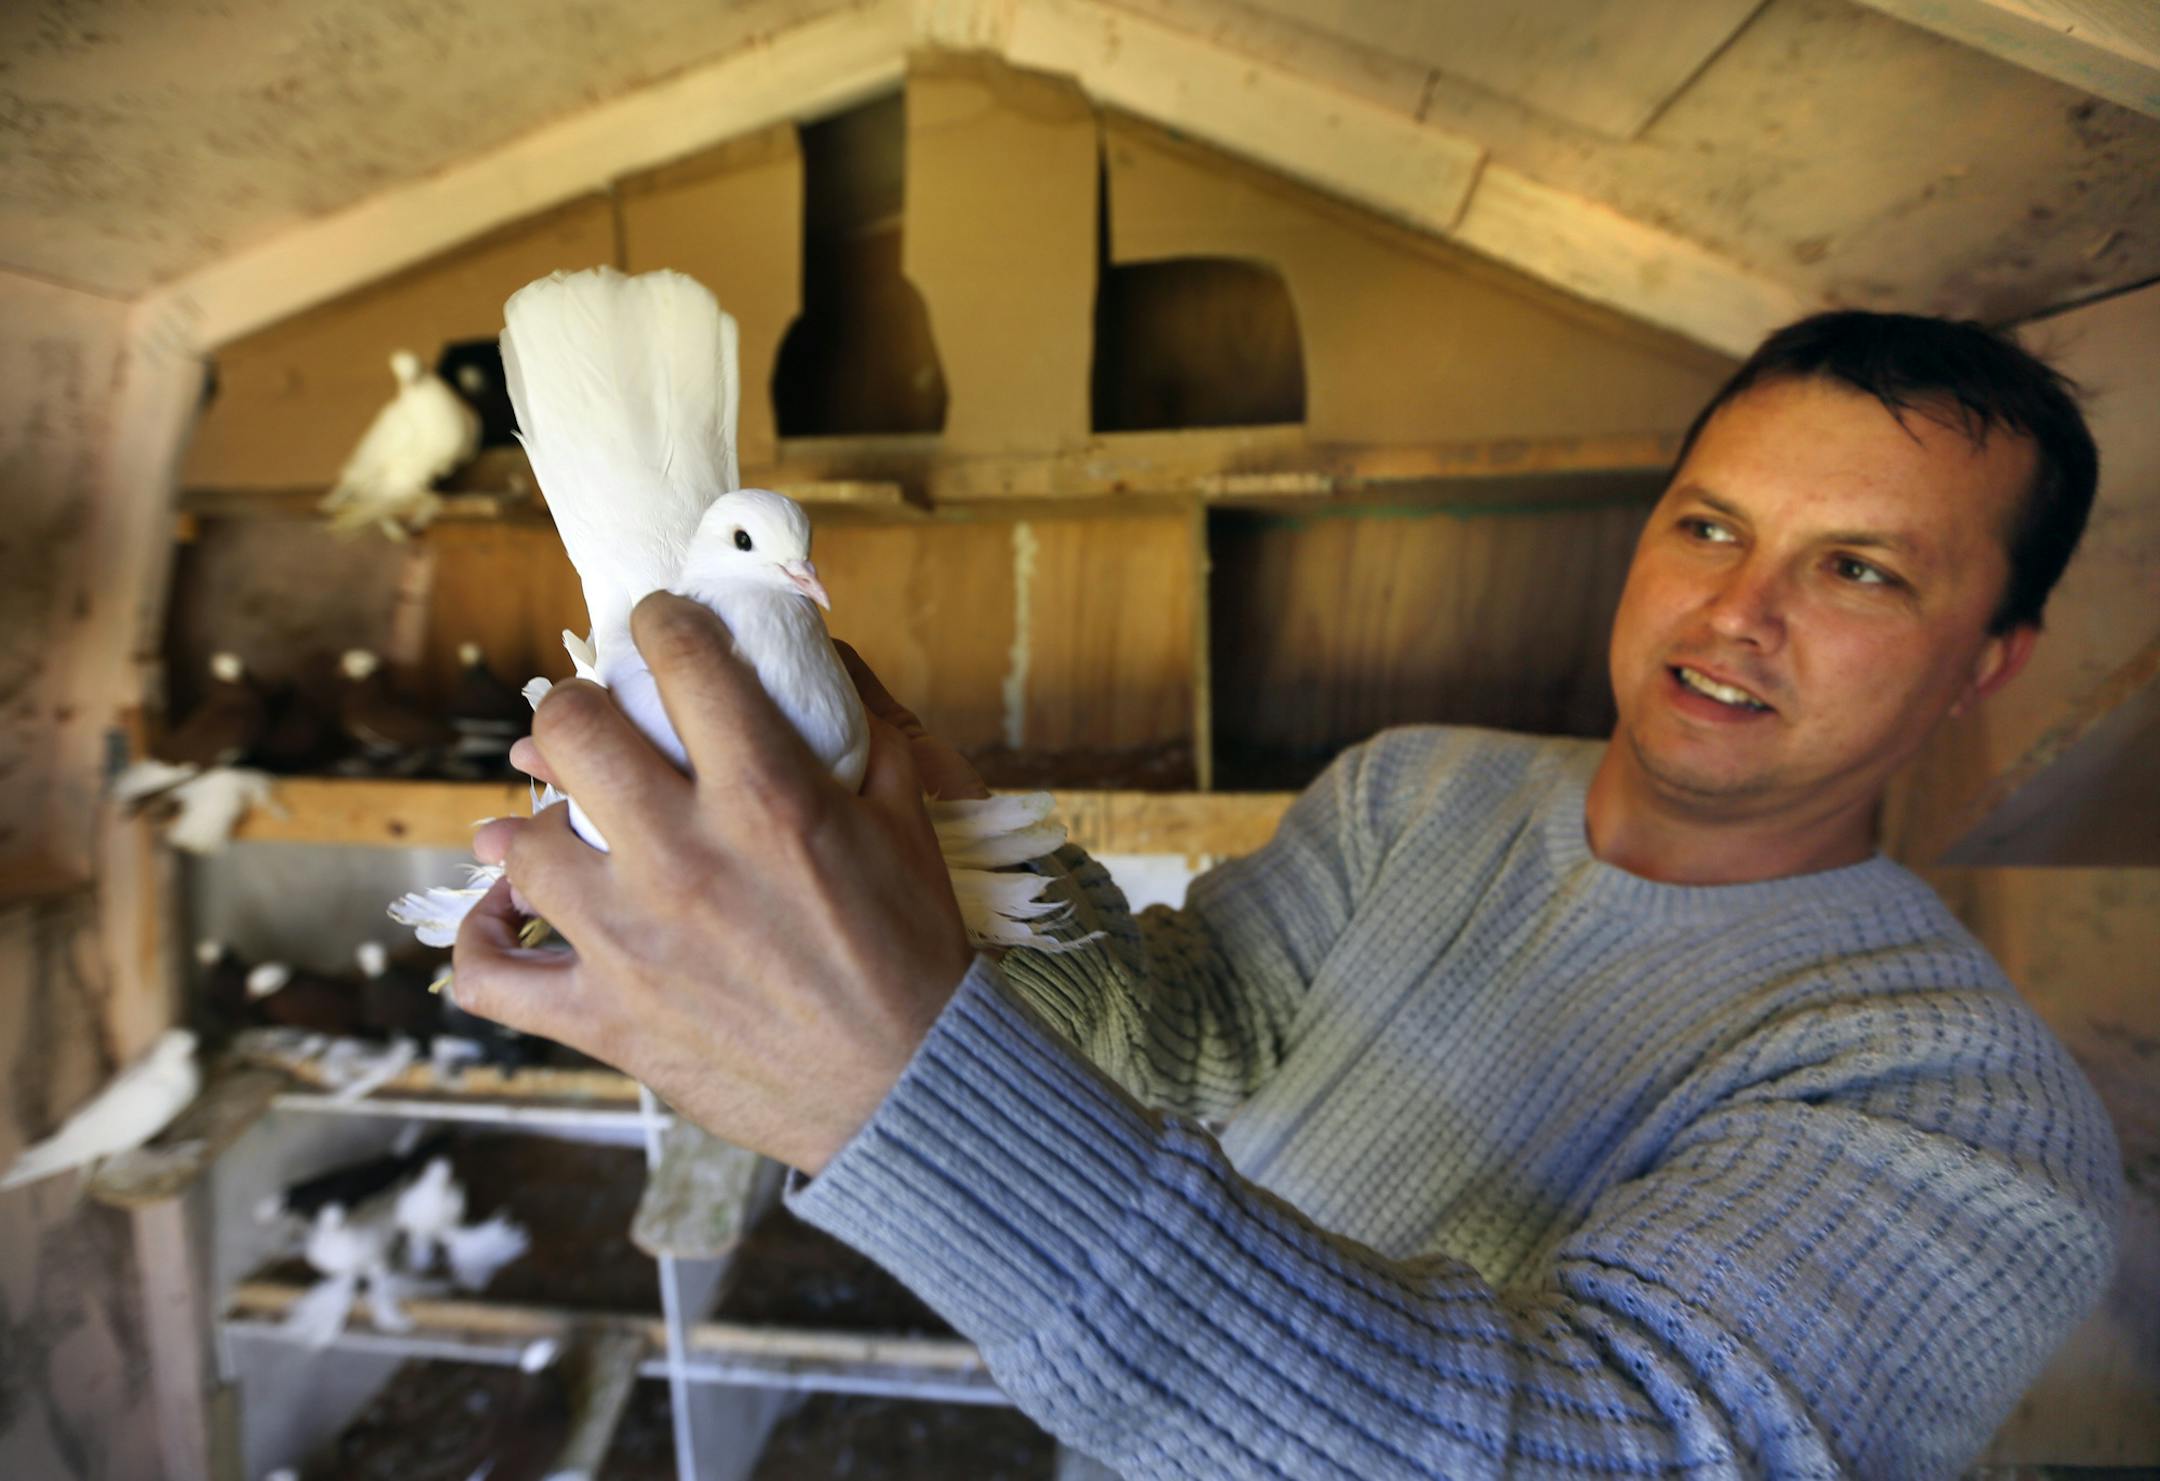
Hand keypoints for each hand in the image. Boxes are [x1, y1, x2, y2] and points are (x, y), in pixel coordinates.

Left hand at [454, 593, 975, 1172]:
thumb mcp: (904, 820)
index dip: (663, 621)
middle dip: (580, 708)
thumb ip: (861, 734)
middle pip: (570, 729)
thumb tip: (820, 674)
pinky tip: (502, 911)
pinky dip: (482, 939)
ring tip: (562, 824)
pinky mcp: (604, 1018)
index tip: (660, 626)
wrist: (909, 1086)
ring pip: (522, 843)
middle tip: (599, 722)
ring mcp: (630, 941)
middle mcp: (684, 855)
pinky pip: (491, 976)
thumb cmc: (912, 952)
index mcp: (766, 795)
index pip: (682, 660)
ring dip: (538, 824)